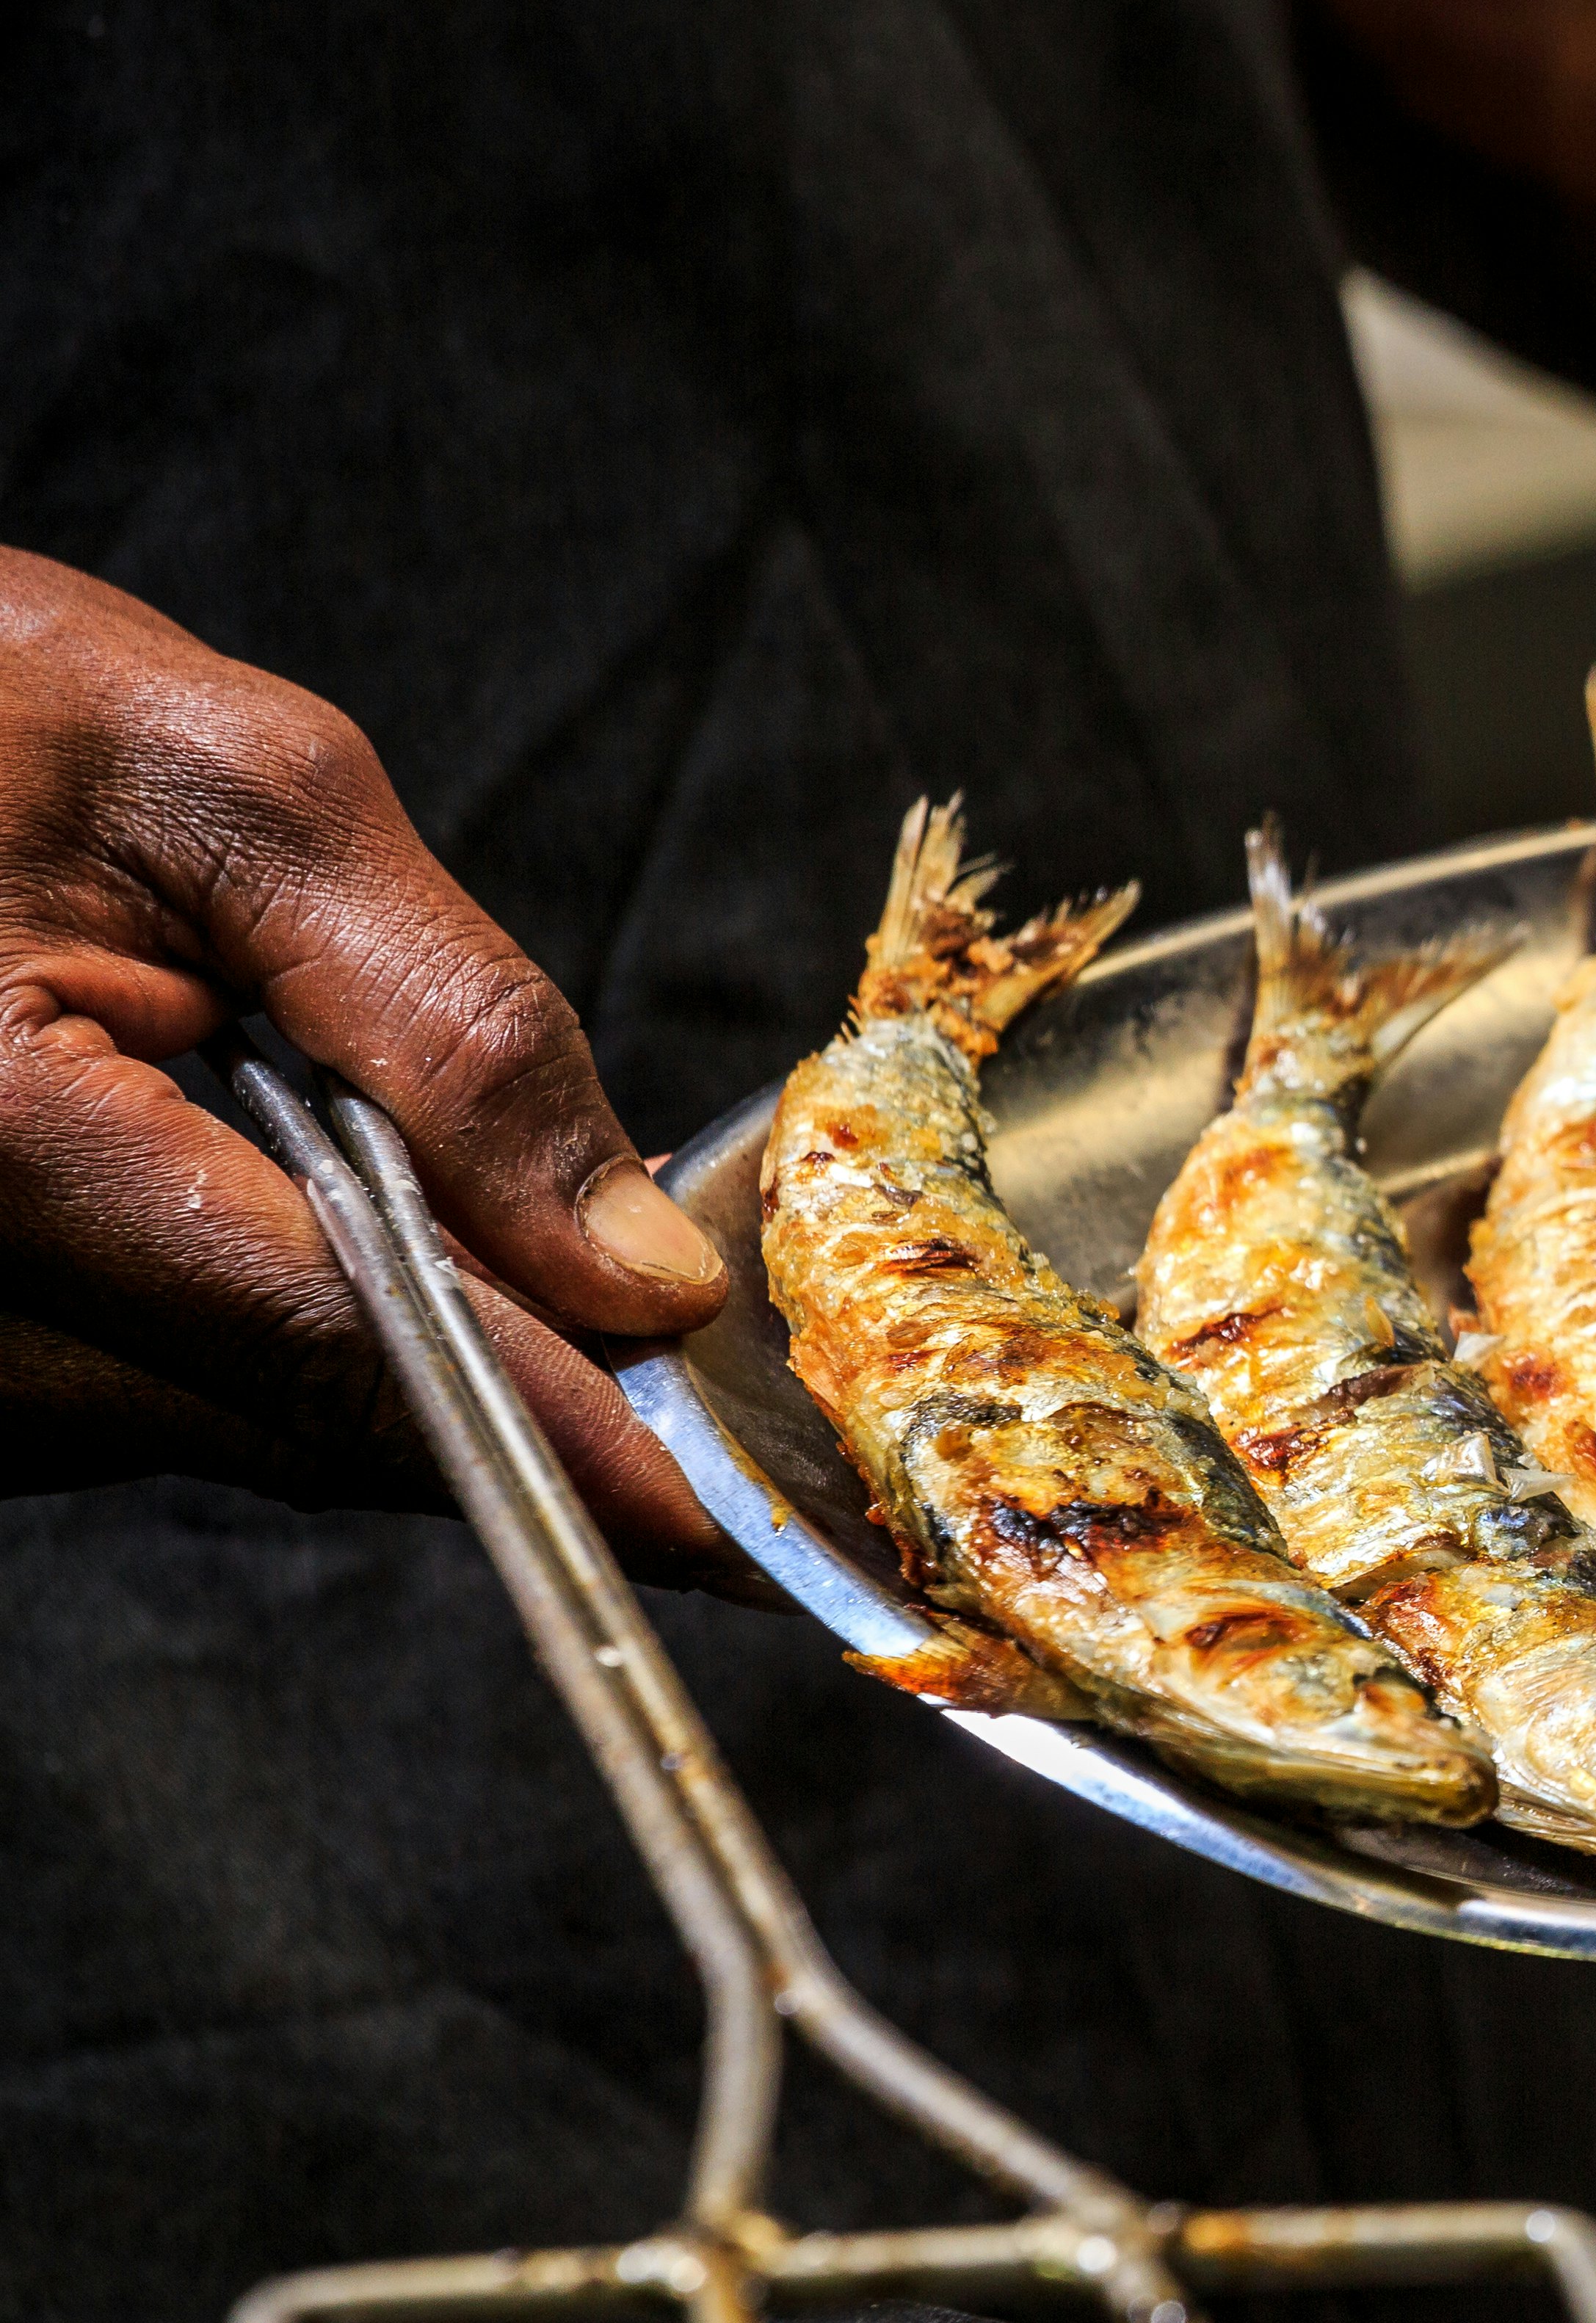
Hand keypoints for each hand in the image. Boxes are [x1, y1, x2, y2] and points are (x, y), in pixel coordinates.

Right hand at [0, 550, 743, 1577]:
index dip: (555, 1440)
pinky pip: (146, 1383)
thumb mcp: (240, 798)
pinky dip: (271, 1323)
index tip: (723, 1524)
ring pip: (226, 1422)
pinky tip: (342, 1228)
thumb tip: (638, 1264)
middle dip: (502, 1398)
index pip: (337, 1346)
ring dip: (381, 1353)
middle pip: (294, 1421)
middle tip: (671, 1363)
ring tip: (491, 1249)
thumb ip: (455, 1026)